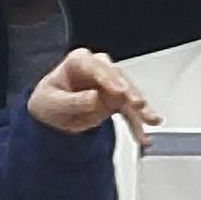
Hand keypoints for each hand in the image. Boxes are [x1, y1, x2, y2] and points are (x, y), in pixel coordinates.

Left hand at [27, 49, 161, 143]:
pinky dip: (137, 125)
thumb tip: (94, 98)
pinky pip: (130, 113)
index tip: (118, 91)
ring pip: (129, 95)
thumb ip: (73, 101)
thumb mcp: (53, 103)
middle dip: (129, 91)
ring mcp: (110, 85)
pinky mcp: (117, 101)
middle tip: (137, 103)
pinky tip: (144, 137)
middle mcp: (98, 70)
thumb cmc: (49, 102)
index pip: (96, 67)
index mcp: (79, 62)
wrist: (52, 116)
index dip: (109, 78)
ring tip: (150, 120)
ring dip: (140, 109)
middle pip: (118, 78)